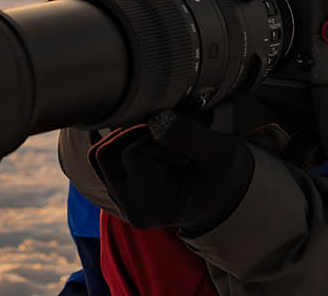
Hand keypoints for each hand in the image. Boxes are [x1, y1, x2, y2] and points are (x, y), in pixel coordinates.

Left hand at [88, 110, 253, 234]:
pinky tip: (152, 139)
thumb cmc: (224, 176)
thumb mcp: (220, 154)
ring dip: (128, 135)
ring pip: (102, 152)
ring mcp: (122, 196)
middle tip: (170, 132)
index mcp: (153, 208)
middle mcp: (131, 206)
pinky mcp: (118, 183)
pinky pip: (107, 153)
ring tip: (161, 136)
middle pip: (108, 154)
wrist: (225, 192)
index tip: (182, 138)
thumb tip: (156, 119)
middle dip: (137, 134)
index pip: (134, 156)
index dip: (156, 137)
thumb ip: (190, 137)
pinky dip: (125, 139)